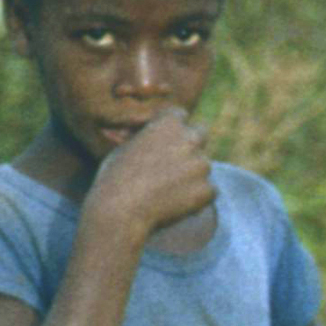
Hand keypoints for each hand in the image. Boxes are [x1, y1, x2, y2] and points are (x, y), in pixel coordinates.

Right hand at [89, 109, 214, 240]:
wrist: (121, 209)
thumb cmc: (115, 177)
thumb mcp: (126, 146)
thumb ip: (148, 138)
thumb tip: (151, 137)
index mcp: (169, 122)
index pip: (180, 116)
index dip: (173, 128)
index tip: (167, 140)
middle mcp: (190, 138)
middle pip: (201, 133)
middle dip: (192, 144)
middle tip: (178, 162)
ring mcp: (202, 164)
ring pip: (203, 166)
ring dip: (193, 174)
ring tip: (167, 191)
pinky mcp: (207, 189)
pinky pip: (209, 191)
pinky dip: (198, 198)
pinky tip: (176, 205)